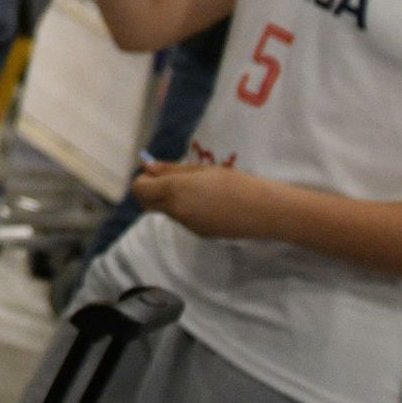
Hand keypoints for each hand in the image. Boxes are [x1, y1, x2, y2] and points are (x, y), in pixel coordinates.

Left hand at [129, 160, 282, 243]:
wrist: (262, 211)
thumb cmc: (234, 182)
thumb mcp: (202, 170)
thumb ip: (171, 170)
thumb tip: (147, 168)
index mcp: (175, 190)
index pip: (139, 189)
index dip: (145, 180)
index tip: (159, 172)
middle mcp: (176, 211)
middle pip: (148, 203)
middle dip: (154, 191)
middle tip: (174, 179)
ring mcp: (186, 225)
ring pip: (166, 210)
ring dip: (172, 200)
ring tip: (200, 189)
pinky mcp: (198, 234)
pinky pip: (183, 218)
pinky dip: (187, 210)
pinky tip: (210, 203)